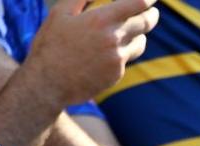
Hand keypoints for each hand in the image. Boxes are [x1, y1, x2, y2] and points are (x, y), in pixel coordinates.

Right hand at [23, 0, 158, 106]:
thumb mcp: (59, 14)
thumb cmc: (49, 45)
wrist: (47, 84)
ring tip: (130, 32)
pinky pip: (127, 58)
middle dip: (151, 15)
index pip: (138, 4)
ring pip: (141, 42)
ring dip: (138, 35)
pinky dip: (123, 52)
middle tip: (152, 12)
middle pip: (146, 22)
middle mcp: (114, 38)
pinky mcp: (117, 73)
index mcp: (101, 19)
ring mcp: (118, 58)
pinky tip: (107, 54)